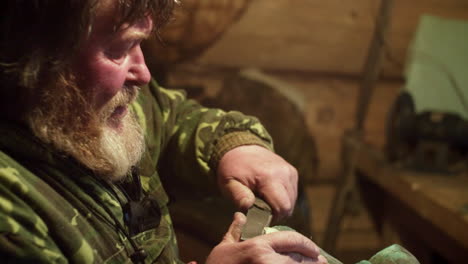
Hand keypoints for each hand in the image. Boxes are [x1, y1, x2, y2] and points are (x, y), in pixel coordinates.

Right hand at [206, 213, 327, 263]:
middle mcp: (267, 262)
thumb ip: (235, 232)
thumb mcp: (223, 249)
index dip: (306, 244)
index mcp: (257, 247)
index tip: (313, 249)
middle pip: (300, 258)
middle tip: (321, 261)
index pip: (290, 240)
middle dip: (313, 260)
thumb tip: (240, 215)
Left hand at [217, 145, 297, 218]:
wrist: (241, 148)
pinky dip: (283, 197)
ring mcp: (290, 172)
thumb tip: (249, 205)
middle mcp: (284, 173)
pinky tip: (269, 194)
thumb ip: (238, 195)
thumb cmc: (233, 168)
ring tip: (263, 200)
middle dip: (276, 213)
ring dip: (279, 205)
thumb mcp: (229, 182)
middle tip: (261, 210)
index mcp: (269, 176)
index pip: (282, 207)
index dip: (272, 217)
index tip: (259, 217)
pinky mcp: (292, 172)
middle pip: (289, 206)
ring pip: (292, 201)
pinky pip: (292, 193)